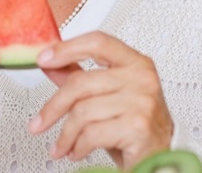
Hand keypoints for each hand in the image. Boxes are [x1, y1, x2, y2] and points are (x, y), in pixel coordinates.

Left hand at [29, 31, 173, 168]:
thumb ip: (81, 77)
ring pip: (83, 111)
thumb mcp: (107, 97)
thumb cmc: (135, 127)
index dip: (66, 48)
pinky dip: (78, 146)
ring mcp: (142, 102)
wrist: (162, 159)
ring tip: (61, 145)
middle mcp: (142, 78)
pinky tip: (77, 151)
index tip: (43, 59)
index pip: (97, 42)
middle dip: (53, 107)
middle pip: (81, 82)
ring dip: (65, 135)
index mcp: (135, 63)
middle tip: (39, 123)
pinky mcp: (138, 127)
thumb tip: (51, 64)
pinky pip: (92, 133)